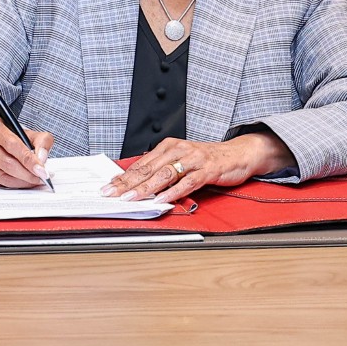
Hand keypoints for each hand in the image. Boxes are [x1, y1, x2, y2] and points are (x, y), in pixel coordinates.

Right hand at [0, 117, 54, 187]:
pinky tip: (19, 182)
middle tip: (40, 178)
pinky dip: (10, 185)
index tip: (42, 170)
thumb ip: (41, 141)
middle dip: (27, 174)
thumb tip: (41, 159)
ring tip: (32, 181)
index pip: (12, 144)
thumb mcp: (27, 132)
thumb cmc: (10, 136)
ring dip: (20, 181)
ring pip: (0, 176)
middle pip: (6, 162)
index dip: (28, 159)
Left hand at [103, 133, 290, 201]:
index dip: (123, 176)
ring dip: (146, 188)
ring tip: (131, 198)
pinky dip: (173, 192)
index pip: (141, 163)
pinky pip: (187, 182)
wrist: (238, 153)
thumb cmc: (207, 159)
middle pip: (148, 168)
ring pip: (164, 174)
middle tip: (111, 193)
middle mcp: (178, 150)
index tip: (108, 187)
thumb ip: (163, 169)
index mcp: (168, 146)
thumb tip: (138, 183)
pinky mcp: (207, 170)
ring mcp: (193, 159)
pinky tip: (162, 199)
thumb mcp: (181, 160)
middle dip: (127, 182)